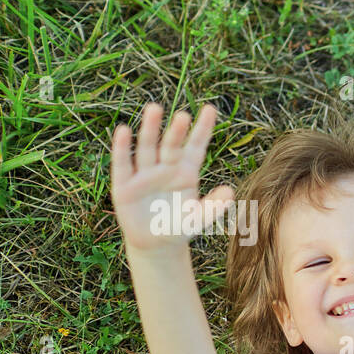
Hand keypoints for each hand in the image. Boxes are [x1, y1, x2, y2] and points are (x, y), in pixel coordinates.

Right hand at [111, 103, 234, 253]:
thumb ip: (214, 206)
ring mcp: (144, 174)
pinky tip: (123, 131)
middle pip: (171, 144)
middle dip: (177, 130)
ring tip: (155, 109)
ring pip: (148, 147)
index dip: (203, 129)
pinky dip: (123, 148)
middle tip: (183, 115)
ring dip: (150, 129)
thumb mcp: (199, 219)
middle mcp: (166, 167)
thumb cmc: (180, 227)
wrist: (155, 244)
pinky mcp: (124, 184)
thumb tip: (230, 192)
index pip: (196, 146)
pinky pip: (123, 163)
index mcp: (186, 172)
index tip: (211, 109)